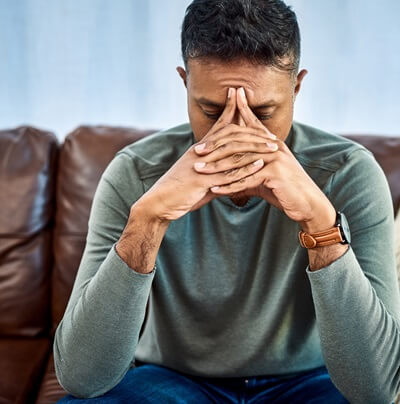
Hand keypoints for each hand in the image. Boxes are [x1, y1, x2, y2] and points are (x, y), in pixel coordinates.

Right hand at [141, 88, 271, 221]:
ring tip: (274, 147)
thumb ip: (215, 172)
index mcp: (200, 149)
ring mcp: (202, 165)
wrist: (160, 202)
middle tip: (273, 135)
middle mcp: (202, 152)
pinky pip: (227, 172)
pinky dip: (245, 168)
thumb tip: (231, 174)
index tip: (240, 96)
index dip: (230, 109)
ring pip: (232, 151)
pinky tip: (259, 164)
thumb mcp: (198, 176)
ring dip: (255, 148)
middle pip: (231, 135)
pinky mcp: (202, 180)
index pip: (218, 125)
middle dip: (253, 132)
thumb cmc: (180, 190)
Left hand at [194, 87, 335, 231]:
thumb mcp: (264, 175)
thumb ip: (247, 170)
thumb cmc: (284, 189)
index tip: (231, 95)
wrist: (307, 204)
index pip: (252, 123)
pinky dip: (229, 186)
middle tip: (196, 151)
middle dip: (215, 146)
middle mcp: (273, 146)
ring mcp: (275, 158)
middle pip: (238, 142)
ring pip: (239, 161)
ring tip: (199, 170)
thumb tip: (229, 173)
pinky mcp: (275, 173)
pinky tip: (215, 190)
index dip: (241, 108)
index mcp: (270, 143)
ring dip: (217, 167)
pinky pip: (246, 179)